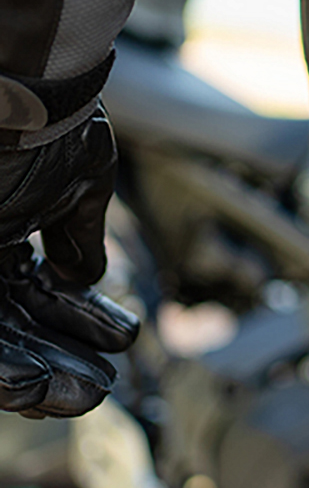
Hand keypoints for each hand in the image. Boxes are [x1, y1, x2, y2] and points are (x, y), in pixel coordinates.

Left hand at [0, 108, 138, 416]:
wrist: (18, 89)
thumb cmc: (51, 123)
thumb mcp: (82, 181)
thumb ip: (82, 232)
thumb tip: (88, 277)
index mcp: (6, 233)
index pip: (40, 299)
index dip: (79, 327)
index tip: (119, 346)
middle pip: (11, 330)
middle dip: (55, 365)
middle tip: (94, 391)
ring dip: (27, 378)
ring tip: (69, 398)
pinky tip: (26, 385)